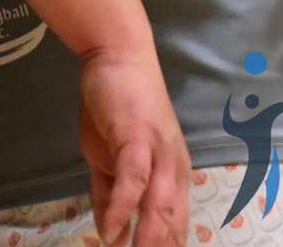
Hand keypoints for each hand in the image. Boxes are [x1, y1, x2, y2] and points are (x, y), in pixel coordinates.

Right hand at [77, 44, 188, 246]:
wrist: (116, 54)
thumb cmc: (117, 103)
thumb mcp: (108, 155)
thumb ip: (108, 192)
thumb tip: (107, 231)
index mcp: (174, 176)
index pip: (176, 226)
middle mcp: (175, 169)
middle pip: (172, 224)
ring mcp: (159, 153)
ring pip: (160, 207)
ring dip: (148, 240)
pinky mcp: (137, 137)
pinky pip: (134, 180)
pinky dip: (123, 209)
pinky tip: (110, 231)